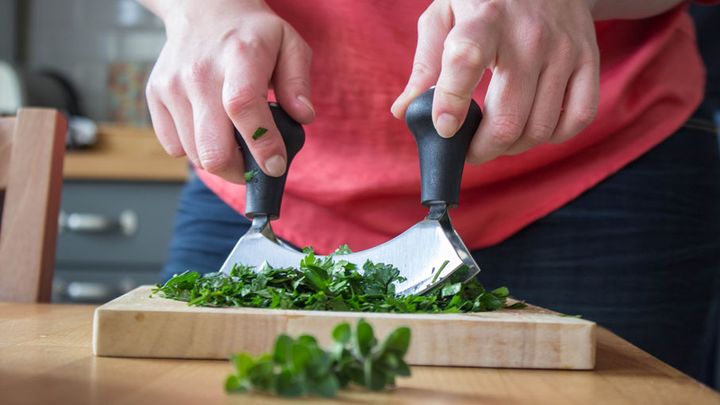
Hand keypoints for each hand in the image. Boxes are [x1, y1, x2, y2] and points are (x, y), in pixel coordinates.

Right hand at [143, 0, 313, 181]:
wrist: (203, 9)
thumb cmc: (252, 33)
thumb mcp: (290, 45)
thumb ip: (298, 82)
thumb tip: (303, 117)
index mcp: (239, 56)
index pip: (243, 107)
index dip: (261, 144)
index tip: (275, 165)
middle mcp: (199, 72)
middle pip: (212, 147)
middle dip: (239, 170)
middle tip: (254, 166)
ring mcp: (172, 85)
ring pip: (195, 155)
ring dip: (219, 162)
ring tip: (236, 146)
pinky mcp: (155, 96)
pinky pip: (174, 147)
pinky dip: (195, 150)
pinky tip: (211, 130)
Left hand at [391, 0, 599, 163]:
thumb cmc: (484, 0)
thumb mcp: (445, 14)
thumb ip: (425, 63)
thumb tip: (405, 111)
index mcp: (485, 19)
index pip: (466, 60)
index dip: (452, 102)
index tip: (444, 130)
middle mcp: (529, 36)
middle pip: (508, 118)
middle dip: (481, 150)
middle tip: (468, 150)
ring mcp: (564, 50)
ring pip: (540, 128)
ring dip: (512, 148)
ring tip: (496, 139)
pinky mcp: (588, 60)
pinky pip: (577, 119)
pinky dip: (553, 136)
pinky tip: (533, 126)